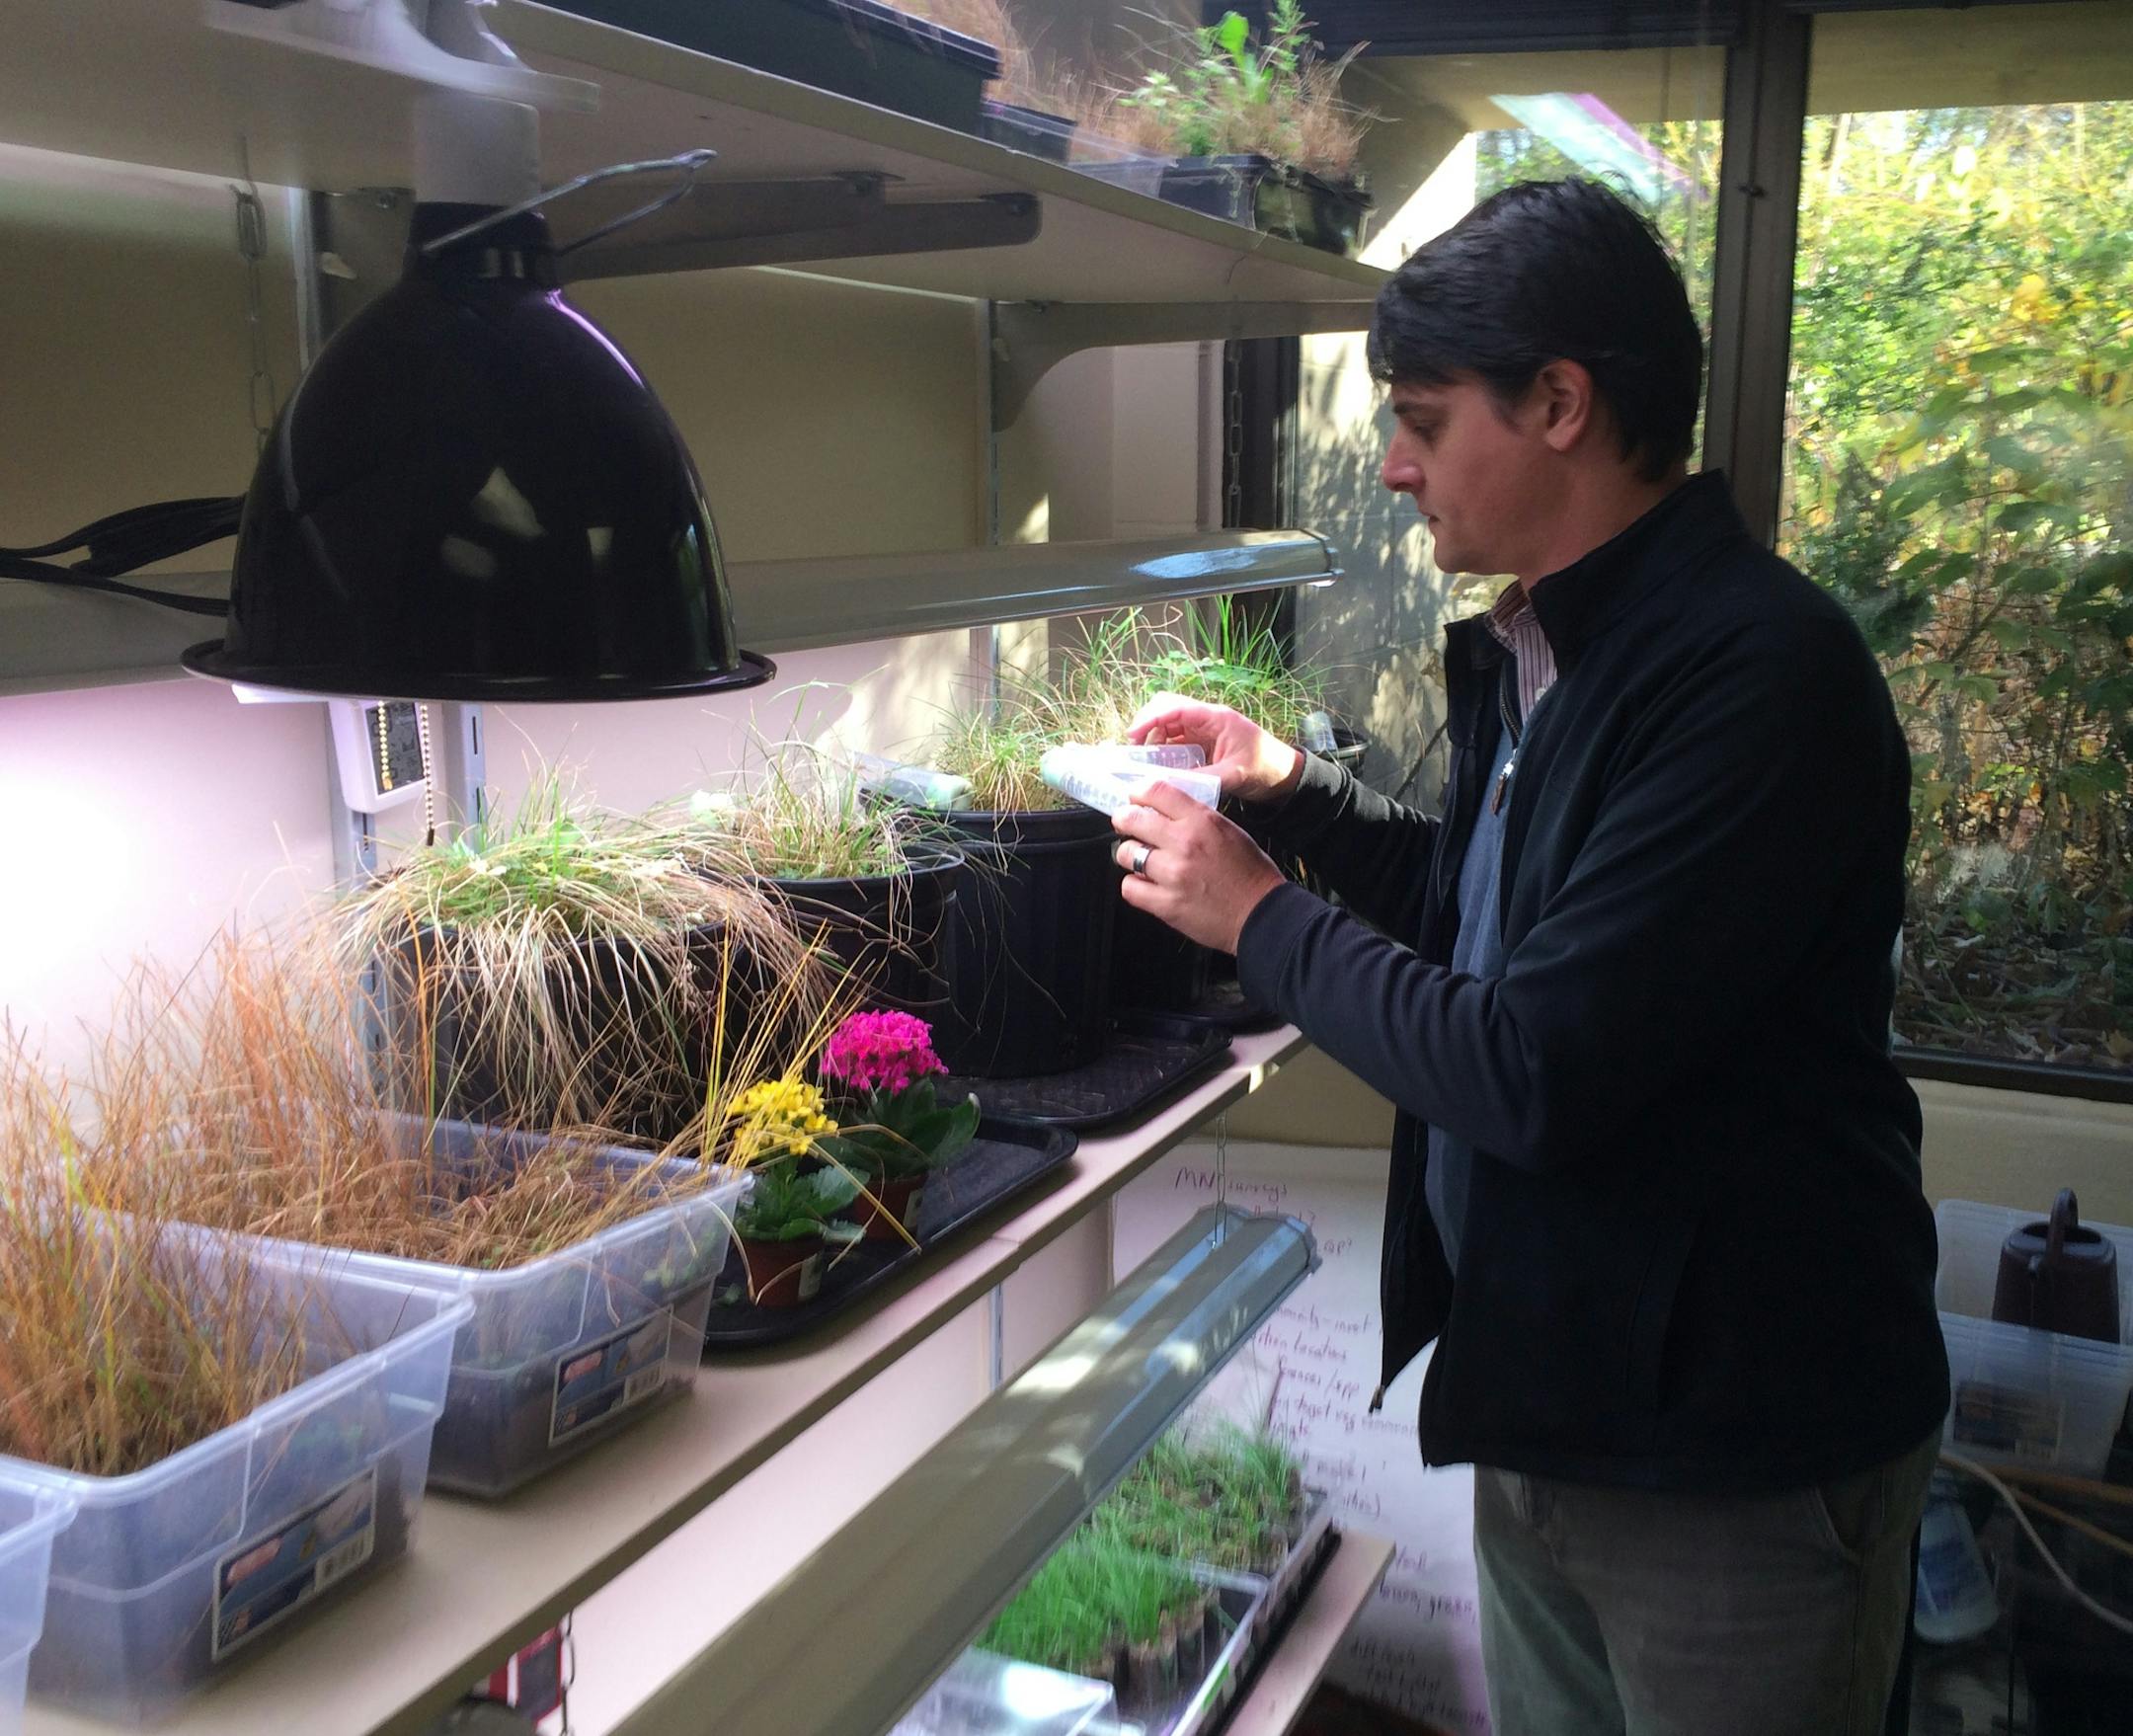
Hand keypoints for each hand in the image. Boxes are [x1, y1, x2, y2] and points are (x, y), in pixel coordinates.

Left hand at [1112, 779, 1287, 953]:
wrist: (1262, 914)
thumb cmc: (1250, 874)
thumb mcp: (1229, 831)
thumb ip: (1196, 819)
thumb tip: (1165, 812)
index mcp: (1202, 821)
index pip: (1157, 791)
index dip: (1138, 793)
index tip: (1134, 799)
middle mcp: (1184, 843)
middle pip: (1132, 819)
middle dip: (1124, 820)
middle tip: (1126, 825)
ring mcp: (1173, 874)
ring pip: (1125, 853)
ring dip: (1129, 855)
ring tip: (1140, 859)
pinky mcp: (1166, 903)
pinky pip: (1130, 888)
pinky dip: (1135, 885)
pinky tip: (1146, 884)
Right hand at [1128, 691, 1303, 803]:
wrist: (1283, 775)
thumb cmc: (1264, 768)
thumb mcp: (1233, 775)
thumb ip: (1202, 778)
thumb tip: (1169, 784)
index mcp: (1216, 717)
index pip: (1176, 707)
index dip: (1151, 718)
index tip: (1134, 734)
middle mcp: (1207, 719)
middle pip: (1167, 708)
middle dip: (1147, 723)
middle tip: (1134, 747)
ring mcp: (1203, 729)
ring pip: (1168, 723)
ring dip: (1153, 737)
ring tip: (1144, 759)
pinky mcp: (1202, 742)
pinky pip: (1176, 739)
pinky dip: (1162, 748)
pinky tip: (1157, 764)